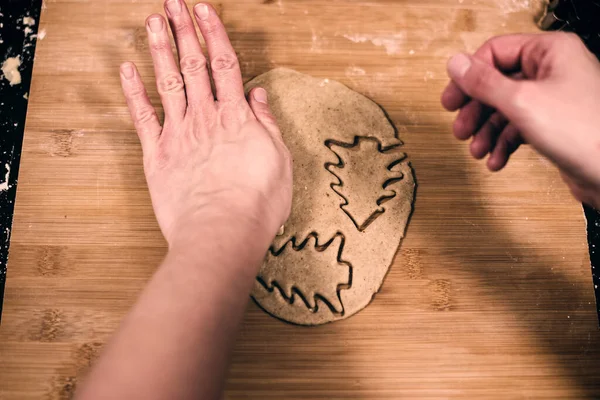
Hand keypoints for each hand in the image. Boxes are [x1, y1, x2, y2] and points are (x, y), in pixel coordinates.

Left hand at [119, 2, 291, 246]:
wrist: (222, 232)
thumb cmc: (257, 203)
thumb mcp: (279, 160)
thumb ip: (266, 123)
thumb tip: (257, 94)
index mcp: (236, 117)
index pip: (224, 65)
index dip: (214, 34)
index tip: (204, 10)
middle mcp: (206, 118)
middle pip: (193, 65)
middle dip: (183, 31)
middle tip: (173, 4)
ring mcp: (179, 134)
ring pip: (168, 83)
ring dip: (159, 50)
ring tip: (152, 22)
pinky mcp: (158, 156)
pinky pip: (143, 118)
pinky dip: (133, 92)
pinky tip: (127, 69)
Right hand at [442, 33, 599, 208]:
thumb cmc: (582, 132)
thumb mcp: (521, 102)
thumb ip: (484, 82)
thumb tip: (456, 63)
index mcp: (549, 52)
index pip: (495, 53)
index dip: (470, 77)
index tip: (451, 100)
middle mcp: (552, 71)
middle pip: (497, 83)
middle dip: (476, 111)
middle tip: (460, 130)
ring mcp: (553, 99)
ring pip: (505, 109)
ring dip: (486, 132)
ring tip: (476, 151)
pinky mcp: (553, 124)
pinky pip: (518, 128)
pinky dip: (503, 144)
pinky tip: (495, 160)